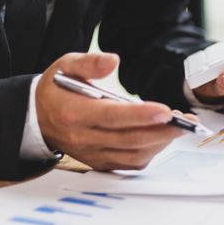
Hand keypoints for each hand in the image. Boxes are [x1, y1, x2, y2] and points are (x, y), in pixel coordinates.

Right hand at [36, 53, 191, 170]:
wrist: (37, 117)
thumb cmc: (58, 89)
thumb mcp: (66, 66)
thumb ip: (90, 62)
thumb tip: (113, 61)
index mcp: (75, 113)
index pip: (112, 117)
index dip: (141, 116)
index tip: (166, 110)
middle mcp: (84, 138)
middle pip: (130, 139)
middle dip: (163, 131)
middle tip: (186, 120)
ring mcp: (93, 154)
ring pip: (134, 155)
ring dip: (161, 142)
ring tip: (181, 126)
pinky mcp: (101, 162)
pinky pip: (131, 163)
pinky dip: (152, 152)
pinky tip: (164, 136)